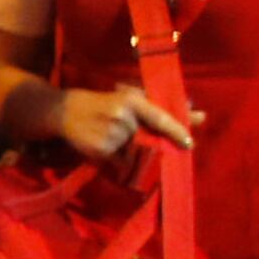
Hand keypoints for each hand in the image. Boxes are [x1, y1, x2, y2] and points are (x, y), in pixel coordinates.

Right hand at [53, 85, 192, 161]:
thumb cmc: (102, 102)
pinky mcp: (100, 150)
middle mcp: (122, 117)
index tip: (189, 142)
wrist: (64, 111)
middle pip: (149, 140)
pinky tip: (108, 149)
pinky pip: (120, 162)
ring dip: (134, 153)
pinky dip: (120, 160)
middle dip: (154, 146)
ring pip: (135, 153)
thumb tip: (195, 112)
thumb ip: (158, 105)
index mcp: (131, 101)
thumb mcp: (128, 96)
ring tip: (116, 141)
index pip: (159, 118)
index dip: (176, 130)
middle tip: (152, 149)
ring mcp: (110, 135)